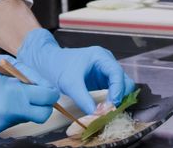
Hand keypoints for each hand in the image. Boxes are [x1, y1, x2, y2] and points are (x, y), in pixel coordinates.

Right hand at [0, 48, 59, 132]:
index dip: (50, 91)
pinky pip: (12, 119)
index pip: (46, 98)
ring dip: (25, 105)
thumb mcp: (4, 64)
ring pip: (27, 116)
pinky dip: (12, 109)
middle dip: (44, 104)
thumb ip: (27, 74)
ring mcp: (0, 123)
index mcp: (11, 96)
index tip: (48, 87)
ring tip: (9, 91)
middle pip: (42, 115)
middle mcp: (7, 114)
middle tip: (37, 92)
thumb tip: (44, 84)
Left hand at [17, 29, 135, 114]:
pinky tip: (105, 109)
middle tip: (110, 111)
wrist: (49, 65)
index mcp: (100, 56)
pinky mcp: (103, 80)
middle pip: (124, 80)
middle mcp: (107, 62)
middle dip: (120, 96)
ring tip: (107, 111)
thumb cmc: (58, 68)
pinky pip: (115, 92)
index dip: (118, 90)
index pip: (117, 73)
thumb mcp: (70, 84)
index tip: (112, 106)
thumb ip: (84, 100)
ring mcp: (106, 71)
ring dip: (118, 100)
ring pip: (122, 87)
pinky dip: (113, 101)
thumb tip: (97, 115)